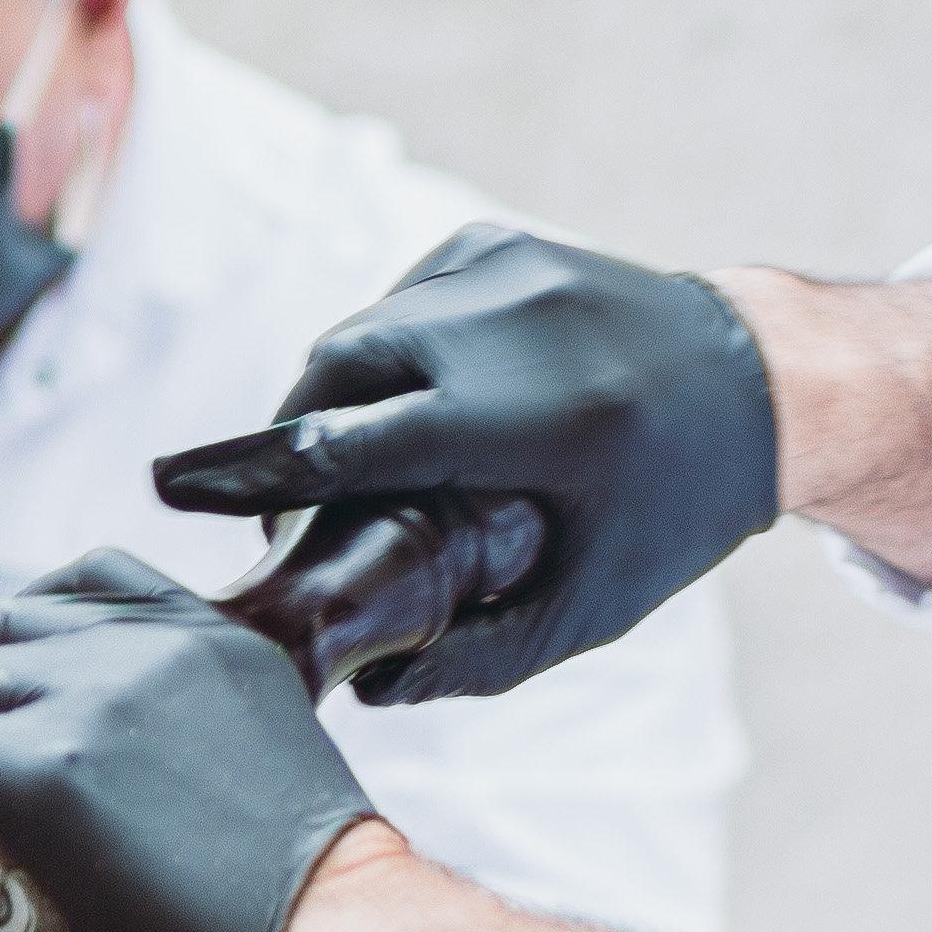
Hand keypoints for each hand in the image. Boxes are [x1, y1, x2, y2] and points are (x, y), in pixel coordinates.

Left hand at [0, 552, 377, 931]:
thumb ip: (242, 768)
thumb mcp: (289, 786)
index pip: (90, 580)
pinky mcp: (41, 775)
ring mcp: (94, 703)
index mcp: (222, 638)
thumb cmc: (342, 920)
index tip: (0, 696)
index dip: (23, 633)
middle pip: (5, 632)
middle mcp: (153, 648)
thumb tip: (204, 823)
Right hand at [154, 224, 779, 700]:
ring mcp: (499, 268)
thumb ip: (481, 658)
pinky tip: (426, 402)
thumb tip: (368, 690)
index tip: (171, 484)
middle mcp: (510, 325)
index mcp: (535, 421)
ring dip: (338, 402)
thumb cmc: (673, 510)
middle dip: (291, 441)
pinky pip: (396, 302)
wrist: (760, 379)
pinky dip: (386, 357)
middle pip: (334, 377)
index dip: (253, 468)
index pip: (355, 442)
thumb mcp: (595, 607)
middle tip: (298, 514)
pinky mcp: (492, 242)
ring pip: (357, 335)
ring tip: (370, 468)